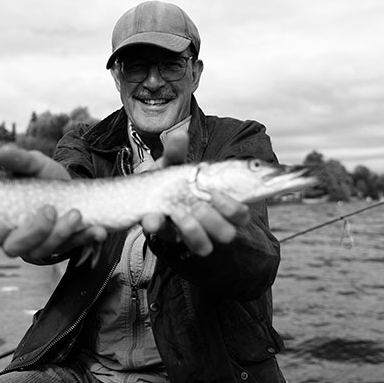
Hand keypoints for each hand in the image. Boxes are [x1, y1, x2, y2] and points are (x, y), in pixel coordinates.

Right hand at [0, 144, 106, 261]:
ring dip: (60, 234)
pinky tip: (97, 230)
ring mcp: (40, 246)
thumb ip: (19, 160)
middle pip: (14, 248)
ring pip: (44, 250)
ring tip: (76, 213)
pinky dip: (86, 238)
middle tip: (49, 210)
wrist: (72, 185)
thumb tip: (3, 152)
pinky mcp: (64, 247)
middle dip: (32, 232)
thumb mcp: (33, 165)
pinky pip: (73, 247)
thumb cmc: (43, 178)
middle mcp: (16, 239)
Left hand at [141, 132, 250, 256]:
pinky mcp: (168, 238)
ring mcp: (189, 233)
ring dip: (192, 229)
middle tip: (199, 205)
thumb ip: (176, 151)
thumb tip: (180, 135)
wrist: (142, 192)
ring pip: (204, 246)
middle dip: (214, 221)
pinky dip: (161, 228)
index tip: (217, 194)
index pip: (241, 215)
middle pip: (227, 234)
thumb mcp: (173, 163)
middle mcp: (208, 223)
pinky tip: (153, 218)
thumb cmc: (167, 178)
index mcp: (218, 204)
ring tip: (178, 211)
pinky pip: (169, 242)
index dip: (236, 210)